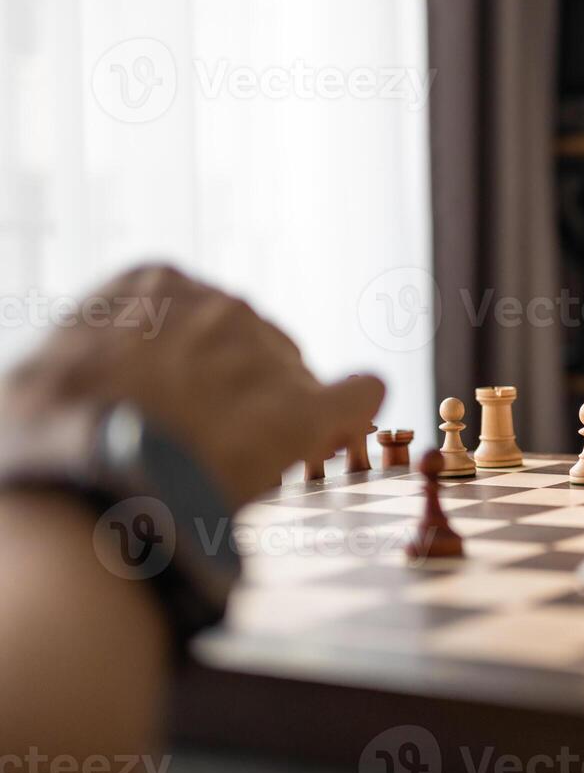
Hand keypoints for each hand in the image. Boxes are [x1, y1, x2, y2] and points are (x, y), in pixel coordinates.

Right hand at [0, 265, 383, 507]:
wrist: (84, 487)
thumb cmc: (45, 439)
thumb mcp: (38, 383)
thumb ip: (80, 367)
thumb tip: (76, 387)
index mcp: (152, 285)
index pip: (199, 316)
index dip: (200, 363)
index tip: (190, 398)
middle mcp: (220, 305)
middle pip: (253, 348)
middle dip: (243, 391)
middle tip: (216, 445)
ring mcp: (267, 351)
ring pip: (295, 379)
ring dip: (280, 415)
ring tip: (243, 464)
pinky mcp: (306, 407)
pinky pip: (356, 394)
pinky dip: (356, 404)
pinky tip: (356, 411)